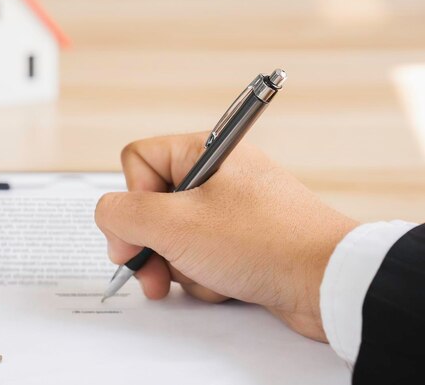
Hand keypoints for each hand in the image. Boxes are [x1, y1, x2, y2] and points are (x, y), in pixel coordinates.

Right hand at [95, 133, 357, 340]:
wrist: (329, 283)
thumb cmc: (262, 242)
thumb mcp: (176, 225)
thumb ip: (123, 214)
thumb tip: (107, 215)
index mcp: (205, 152)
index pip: (138, 160)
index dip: (131, 198)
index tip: (137, 233)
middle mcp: (218, 175)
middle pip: (153, 204)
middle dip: (151, 245)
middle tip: (153, 273)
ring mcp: (233, 209)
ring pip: (175, 236)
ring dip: (179, 265)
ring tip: (202, 279)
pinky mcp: (245, 241)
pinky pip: (203, 255)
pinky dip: (205, 276)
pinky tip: (225, 285)